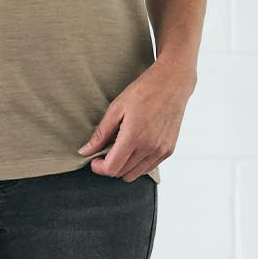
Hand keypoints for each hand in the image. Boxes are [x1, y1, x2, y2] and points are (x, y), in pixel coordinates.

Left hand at [77, 62, 195, 181]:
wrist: (171, 84)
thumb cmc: (143, 92)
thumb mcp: (116, 109)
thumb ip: (101, 134)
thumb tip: (85, 151)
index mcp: (134, 137)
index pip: (112, 168)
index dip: (99, 168)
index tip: (94, 159)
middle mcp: (149, 148)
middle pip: (122, 173)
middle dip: (110, 166)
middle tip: (105, 152)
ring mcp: (161, 151)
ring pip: (136, 174)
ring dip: (124, 167)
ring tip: (120, 148)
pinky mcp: (169, 150)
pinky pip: (149, 167)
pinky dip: (138, 164)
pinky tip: (134, 147)